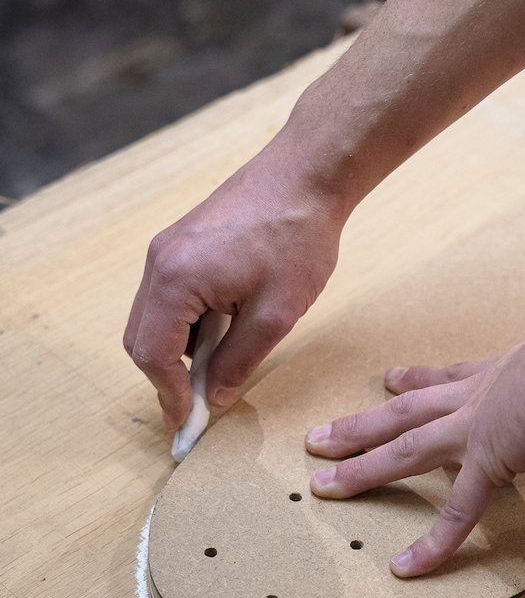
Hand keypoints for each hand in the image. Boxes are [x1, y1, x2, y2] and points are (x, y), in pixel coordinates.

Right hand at [124, 142, 345, 429]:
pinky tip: (225, 329)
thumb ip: (239, 361)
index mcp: (175, 280)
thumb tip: (216, 397)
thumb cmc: (297, 238)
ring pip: (155, 317)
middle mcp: (160, 262)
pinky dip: (188, 322)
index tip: (188, 423)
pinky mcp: (183, 242)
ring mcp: (168, 248)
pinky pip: (170, 295)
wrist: (308, 174)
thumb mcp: (275, 314)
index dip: (169, 395)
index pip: (153, 355)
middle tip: (197, 405)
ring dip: (179, 349)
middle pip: (142, 338)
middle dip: (166, 376)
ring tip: (221, 366)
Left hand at [305, 334, 524, 576]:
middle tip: (320, 436)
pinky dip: (432, 542)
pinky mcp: (489, 459)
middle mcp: (478, 398)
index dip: (417, 381)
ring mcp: (476, 428)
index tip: (390, 379)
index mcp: (503, 377)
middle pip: (406, 412)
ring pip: (403, 448)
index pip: (448, 381)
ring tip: (319, 482)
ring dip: (359, 464)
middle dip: (362, 425)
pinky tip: (404, 568)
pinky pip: (456, 510)